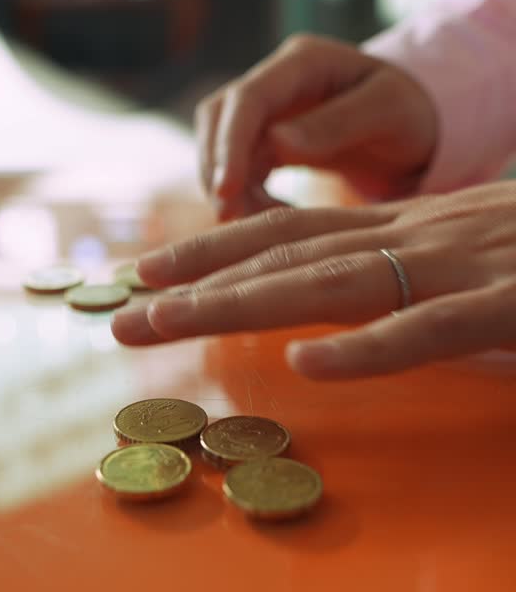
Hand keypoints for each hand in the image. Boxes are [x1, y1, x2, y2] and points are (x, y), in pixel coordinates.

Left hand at [111, 183, 515, 378]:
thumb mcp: (476, 251)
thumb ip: (416, 276)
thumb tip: (347, 313)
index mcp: (413, 224)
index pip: (292, 229)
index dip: (214, 248)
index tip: (147, 272)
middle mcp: (423, 236)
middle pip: (287, 252)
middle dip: (195, 281)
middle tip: (116, 312)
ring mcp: (464, 268)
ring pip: (335, 283)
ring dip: (240, 305)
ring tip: (163, 324)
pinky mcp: (512, 308)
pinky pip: (432, 331)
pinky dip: (370, 349)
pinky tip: (310, 367)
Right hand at [196, 35, 438, 217]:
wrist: (416, 124)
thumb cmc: (411, 110)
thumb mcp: (387, 111)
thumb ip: (336, 123)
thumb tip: (276, 142)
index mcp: (304, 61)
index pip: (248, 99)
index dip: (229, 144)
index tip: (225, 190)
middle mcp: (276, 79)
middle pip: (219, 119)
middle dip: (219, 169)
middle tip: (231, 218)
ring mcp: (269, 110)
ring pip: (221, 145)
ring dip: (229, 187)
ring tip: (261, 225)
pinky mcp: (267, 139)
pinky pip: (240, 167)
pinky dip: (245, 196)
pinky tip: (268, 220)